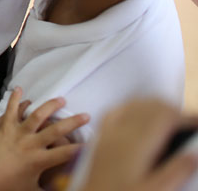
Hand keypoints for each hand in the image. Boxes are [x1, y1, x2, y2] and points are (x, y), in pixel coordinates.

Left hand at [0, 87, 88, 190]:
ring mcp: (16, 133)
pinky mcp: (4, 127)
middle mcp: (29, 144)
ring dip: (49, 106)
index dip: (81, 149)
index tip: (94, 144)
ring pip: (35, 115)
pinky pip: (10, 110)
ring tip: (60, 99)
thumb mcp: (33, 189)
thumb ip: (50, 189)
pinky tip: (20, 90)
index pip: (65, 154)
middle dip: (72, 122)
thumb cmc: (8, 185)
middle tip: (85, 115)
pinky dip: (15, 99)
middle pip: (55, 130)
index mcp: (38, 160)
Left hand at [76, 99, 197, 190]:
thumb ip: (177, 171)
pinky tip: (138, 117)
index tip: (197, 122)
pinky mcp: (98, 139)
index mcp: (136, 144)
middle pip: (149, 105)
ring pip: (132, 104)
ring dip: (153, 106)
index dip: (185, 116)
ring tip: (170, 119)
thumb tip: (194, 153)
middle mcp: (120, 133)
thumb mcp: (155, 190)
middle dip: (172, 109)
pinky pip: (114, 112)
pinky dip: (131, 108)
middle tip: (188, 123)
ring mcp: (106, 133)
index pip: (164, 116)